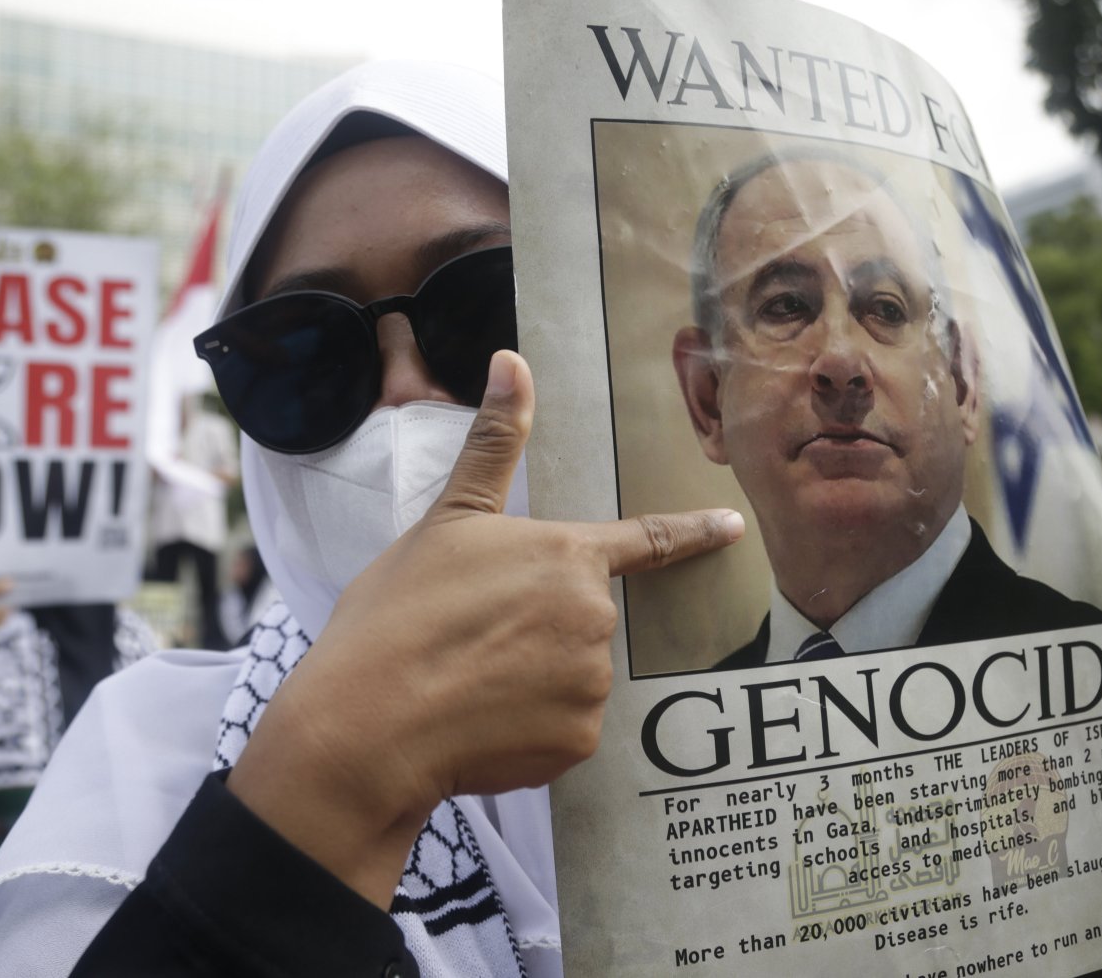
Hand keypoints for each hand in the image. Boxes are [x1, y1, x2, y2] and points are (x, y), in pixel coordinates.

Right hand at [227, 351, 743, 905]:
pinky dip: (528, 728)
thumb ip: (493, 446)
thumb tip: (513, 360)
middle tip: (472, 638)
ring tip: (466, 681)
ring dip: (532, 681)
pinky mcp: (577, 741)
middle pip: (583, 620)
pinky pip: (562, 729)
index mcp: (568, 556)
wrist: (368, 723)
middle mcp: (595, 618)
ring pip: (572, 678)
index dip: (694, 532)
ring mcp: (591, 684)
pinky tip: (477, 724)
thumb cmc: (400, 614)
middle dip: (539, 628)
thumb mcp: (446, 520)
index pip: (648, 540)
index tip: (733, 527)